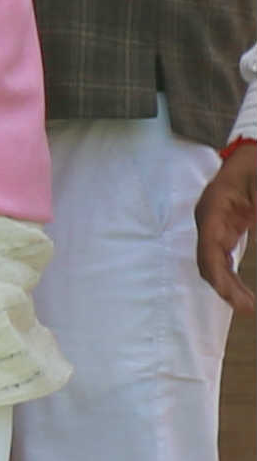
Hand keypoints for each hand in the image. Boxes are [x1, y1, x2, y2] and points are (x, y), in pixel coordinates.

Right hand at [196, 142, 256, 311]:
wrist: (251, 151)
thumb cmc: (254, 165)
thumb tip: (256, 235)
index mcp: (213, 210)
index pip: (209, 251)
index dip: (221, 278)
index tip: (237, 300)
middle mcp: (209, 220)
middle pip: (208, 262)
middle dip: (226, 288)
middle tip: (248, 309)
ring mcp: (214, 225)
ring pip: (213, 263)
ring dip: (228, 286)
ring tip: (248, 306)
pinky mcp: (225, 228)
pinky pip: (222, 258)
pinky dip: (230, 276)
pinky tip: (242, 291)